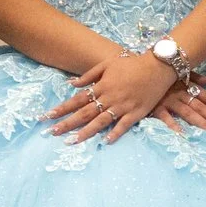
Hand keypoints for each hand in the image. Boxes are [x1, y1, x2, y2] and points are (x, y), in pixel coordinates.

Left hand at [46, 51, 176, 142]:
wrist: (157, 67)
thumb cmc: (132, 64)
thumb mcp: (108, 64)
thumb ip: (89, 75)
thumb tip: (71, 84)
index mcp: (102, 86)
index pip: (77, 100)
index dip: (62, 108)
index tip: (48, 116)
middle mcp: (110, 98)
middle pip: (85, 113)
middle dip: (67, 123)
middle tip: (52, 132)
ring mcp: (123, 106)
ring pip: (101, 122)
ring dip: (85, 132)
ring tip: (71, 141)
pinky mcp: (136, 113)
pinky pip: (124, 125)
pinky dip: (115, 133)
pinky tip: (105, 142)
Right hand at [152, 76, 205, 135]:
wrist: (139, 70)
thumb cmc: (161, 73)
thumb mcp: (179, 72)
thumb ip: (196, 77)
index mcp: (188, 86)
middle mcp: (182, 94)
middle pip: (203, 108)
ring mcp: (170, 101)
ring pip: (189, 114)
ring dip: (203, 124)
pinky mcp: (156, 107)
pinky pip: (166, 118)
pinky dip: (174, 125)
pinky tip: (183, 134)